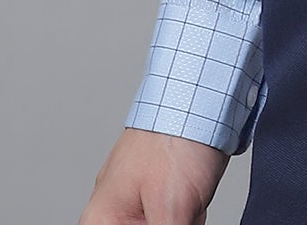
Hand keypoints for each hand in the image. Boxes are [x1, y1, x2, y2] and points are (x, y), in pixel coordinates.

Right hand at [79, 126, 229, 224]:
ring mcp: (139, 200)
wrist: (205, 93)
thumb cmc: (177, 136)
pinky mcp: (163, 192)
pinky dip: (191, 213)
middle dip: (172, 224)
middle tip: (181, 208)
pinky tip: (196, 196)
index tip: (166, 219)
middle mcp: (114, 212)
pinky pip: (178, 218)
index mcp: (101, 221)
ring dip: (184, 220)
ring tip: (190, 198)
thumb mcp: (172, 209)